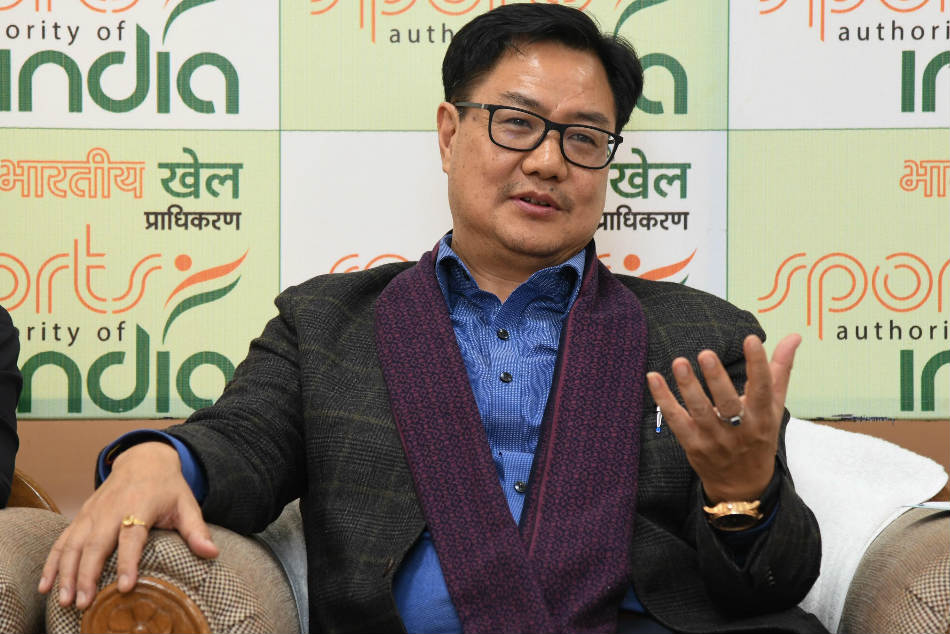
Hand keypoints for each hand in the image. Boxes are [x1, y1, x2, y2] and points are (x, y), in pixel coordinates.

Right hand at [38, 441, 218, 608]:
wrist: (144, 459)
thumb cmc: (167, 486)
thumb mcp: (186, 504)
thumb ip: (196, 530)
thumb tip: (212, 553)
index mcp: (139, 506)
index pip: (132, 536)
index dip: (128, 561)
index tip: (125, 586)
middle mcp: (111, 510)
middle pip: (96, 544)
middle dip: (87, 575)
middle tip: (83, 603)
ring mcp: (92, 513)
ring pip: (74, 544)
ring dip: (66, 573)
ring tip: (64, 600)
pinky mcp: (81, 516)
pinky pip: (62, 540)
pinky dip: (52, 562)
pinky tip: (46, 585)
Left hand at [646, 333, 800, 502]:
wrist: (742, 486)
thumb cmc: (759, 436)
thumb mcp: (774, 407)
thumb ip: (780, 370)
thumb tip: (793, 336)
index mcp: (762, 418)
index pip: (762, 389)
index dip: (758, 365)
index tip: (752, 340)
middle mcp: (739, 430)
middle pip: (728, 404)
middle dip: (717, 379)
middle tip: (706, 353)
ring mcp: (714, 439)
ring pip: (699, 412)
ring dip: (688, 387)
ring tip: (679, 362)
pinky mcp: (693, 445)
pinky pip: (676, 420)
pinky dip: (663, 400)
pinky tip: (653, 378)